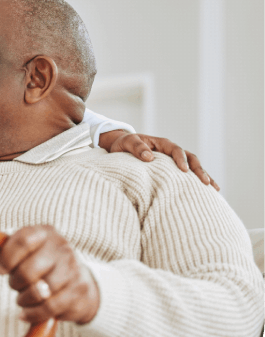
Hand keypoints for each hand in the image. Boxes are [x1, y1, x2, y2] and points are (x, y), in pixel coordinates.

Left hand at [0, 225, 99, 324]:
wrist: (78, 280)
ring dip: (24, 299)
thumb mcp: (20, 251)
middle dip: (15, 282)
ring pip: (40, 292)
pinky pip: (49, 308)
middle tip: (14, 284)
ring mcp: (73, 270)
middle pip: (28, 271)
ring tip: (23, 297)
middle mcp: (61, 248)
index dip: (6, 258)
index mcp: (44, 232)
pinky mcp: (78, 293)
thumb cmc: (39, 262)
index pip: (23, 241)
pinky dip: (33, 313)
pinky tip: (26, 312)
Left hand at [100, 130, 219, 190]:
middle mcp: (171, 151)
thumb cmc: (124, 144)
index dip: (181, 159)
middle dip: (199, 170)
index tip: (184, 171)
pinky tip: (207, 193)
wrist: (121, 147)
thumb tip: (149, 157)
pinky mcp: (173, 170)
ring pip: (193, 167)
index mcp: (162, 144)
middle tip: (206, 182)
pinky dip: (197, 182)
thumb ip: (136, 148)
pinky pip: (188, 175)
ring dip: (204, 176)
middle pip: (191, 158)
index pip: (176, 150)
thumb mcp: (127, 143)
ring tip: (215, 189)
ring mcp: (174, 161)